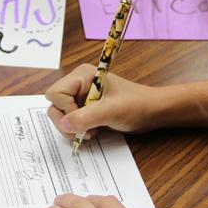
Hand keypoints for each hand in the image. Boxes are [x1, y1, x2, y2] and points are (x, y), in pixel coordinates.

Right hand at [45, 64, 161, 139]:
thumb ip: (85, 117)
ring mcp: (81, 97)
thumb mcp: (111, 111)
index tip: (83, 118)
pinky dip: (78, 130)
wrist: (153, 112)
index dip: (65, 109)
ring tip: (91, 131)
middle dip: (66, 122)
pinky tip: (93, 131)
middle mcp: (78, 84)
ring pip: (61, 116)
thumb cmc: (136, 105)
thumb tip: (63, 124)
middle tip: (84, 131)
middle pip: (54, 105)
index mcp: (82, 75)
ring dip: (72, 128)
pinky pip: (70, 121)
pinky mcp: (85, 109)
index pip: (55, 93)